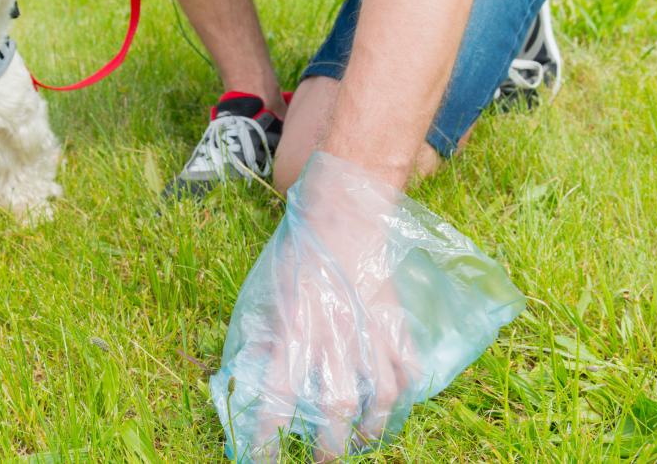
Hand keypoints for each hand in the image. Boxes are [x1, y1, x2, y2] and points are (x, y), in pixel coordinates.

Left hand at [211, 152, 525, 460]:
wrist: (341, 217)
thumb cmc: (297, 257)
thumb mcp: (266, 296)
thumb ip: (262, 339)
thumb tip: (247, 380)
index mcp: (293, 330)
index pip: (277, 396)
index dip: (268, 435)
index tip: (262, 457)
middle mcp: (333, 336)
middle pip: (337, 407)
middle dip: (330, 447)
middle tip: (321, 462)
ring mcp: (370, 330)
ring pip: (381, 396)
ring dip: (372, 429)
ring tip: (362, 442)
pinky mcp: (395, 322)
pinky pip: (409, 369)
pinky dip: (406, 395)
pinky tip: (393, 406)